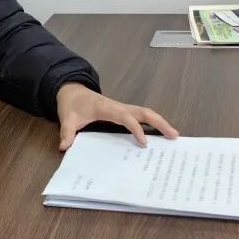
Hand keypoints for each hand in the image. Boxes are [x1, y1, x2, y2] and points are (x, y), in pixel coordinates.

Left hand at [56, 83, 178, 150]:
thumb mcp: (67, 119)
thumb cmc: (72, 105)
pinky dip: (153, 122)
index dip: (135, 128)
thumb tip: (65, 147)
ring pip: (145, 112)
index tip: (144, 142)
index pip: (125, 117)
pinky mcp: (123, 111)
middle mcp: (118, 106)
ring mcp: (122, 108)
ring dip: (159, 122)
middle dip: (159, 122)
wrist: (72, 91)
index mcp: (106, 107)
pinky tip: (161, 134)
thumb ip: (67, 133)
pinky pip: (141, 116)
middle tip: (174, 135)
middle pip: (143, 111)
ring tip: (174, 135)